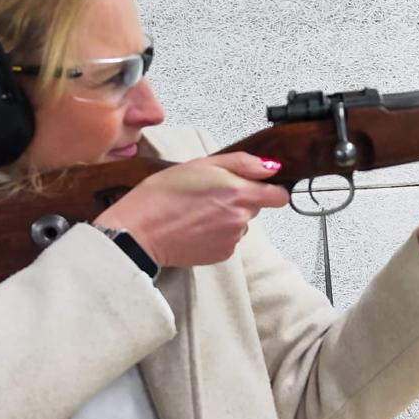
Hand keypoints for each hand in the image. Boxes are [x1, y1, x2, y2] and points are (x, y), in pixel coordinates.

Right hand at [93, 152, 288, 267]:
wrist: (139, 232)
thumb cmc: (162, 195)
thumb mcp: (201, 164)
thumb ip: (242, 163)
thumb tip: (270, 167)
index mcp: (239, 193)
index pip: (279, 196)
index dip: (269, 189)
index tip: (258, 186)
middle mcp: (241, 219)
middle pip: (255, 208)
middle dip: (240, 200)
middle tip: (210, 195)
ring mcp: (232, 239)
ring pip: (240, 224)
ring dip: (227, 218)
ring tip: (197, 212)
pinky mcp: (222, 255)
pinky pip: (228, 240)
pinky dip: (216, 234)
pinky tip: (195, 227)